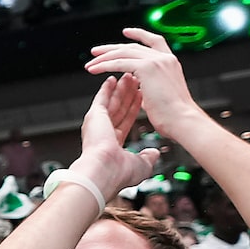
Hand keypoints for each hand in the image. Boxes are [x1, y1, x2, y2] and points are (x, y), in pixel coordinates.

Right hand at [73, 73, 158, 199]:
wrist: (105, 172)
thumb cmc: (119, 172)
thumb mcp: (141, 165)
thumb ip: (148, 157)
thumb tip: (154, 154)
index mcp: (112, 143)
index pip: (126, 119)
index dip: (135, 107)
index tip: (142, 96)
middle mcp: (103, 133)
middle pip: (119, 107)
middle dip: (129, 93)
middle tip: (136, 80)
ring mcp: (98, 124)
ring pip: (112, 101)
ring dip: (121, 88)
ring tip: (129, 75)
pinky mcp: (94, 116)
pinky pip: (102, 98)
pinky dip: (107, 88)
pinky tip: (112, 79)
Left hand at [83, 28, 206, 139]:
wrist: (182, 120)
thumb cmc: (174, 116)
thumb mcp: (162, 95)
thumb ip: (150, 88)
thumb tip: (140, 91)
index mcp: (170, 62)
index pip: (154, 41)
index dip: (139, 35)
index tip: (126, 32)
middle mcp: (164, 58)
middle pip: (133, 46)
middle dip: (112, 48)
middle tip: (96, 52)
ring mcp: (156, 61)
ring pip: (124, 53)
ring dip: (104, 57)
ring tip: (91, 63)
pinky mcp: (147, 68)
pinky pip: (120, 63)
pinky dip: (105, 65)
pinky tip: (95, 69)